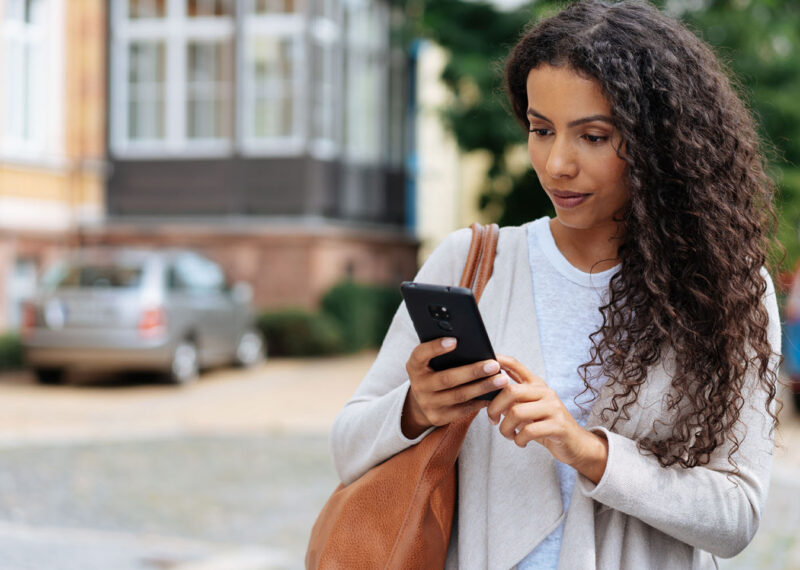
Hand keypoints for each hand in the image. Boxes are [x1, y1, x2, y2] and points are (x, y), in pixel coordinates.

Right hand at [401, 338, 509, 437]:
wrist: (421, 401)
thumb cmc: (433, 371)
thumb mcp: (430, 361)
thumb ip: (443, 353)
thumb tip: (473, 344)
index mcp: (414, 366)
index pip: (421, 354)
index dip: (435, 347)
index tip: (454, 340)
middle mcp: (418, 385)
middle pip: (447, 379)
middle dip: (473, 372)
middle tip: (494, 365)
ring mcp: (427, 403)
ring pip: (459, 395)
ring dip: (483, 387)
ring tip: (501, 380)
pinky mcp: (437, 417)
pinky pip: (463, 409)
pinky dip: (480, 401)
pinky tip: (494, 394)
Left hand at [487, 355, 607, 483]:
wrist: (575, 444)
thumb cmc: (545, 426)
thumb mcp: (529, 409)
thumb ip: (513, 399)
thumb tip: (487, 391)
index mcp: (536, 385)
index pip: (516, 365)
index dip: (500, 360)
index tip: (487, 361)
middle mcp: (545, 392)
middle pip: (510, 391)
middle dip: (494, 408)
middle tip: (493, 421)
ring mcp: (553, 408)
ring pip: (516, 412)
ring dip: (505, 428)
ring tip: (508, 435)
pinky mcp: (558, 426)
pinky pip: (528, 431)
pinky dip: (519, 439)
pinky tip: (520, 442)